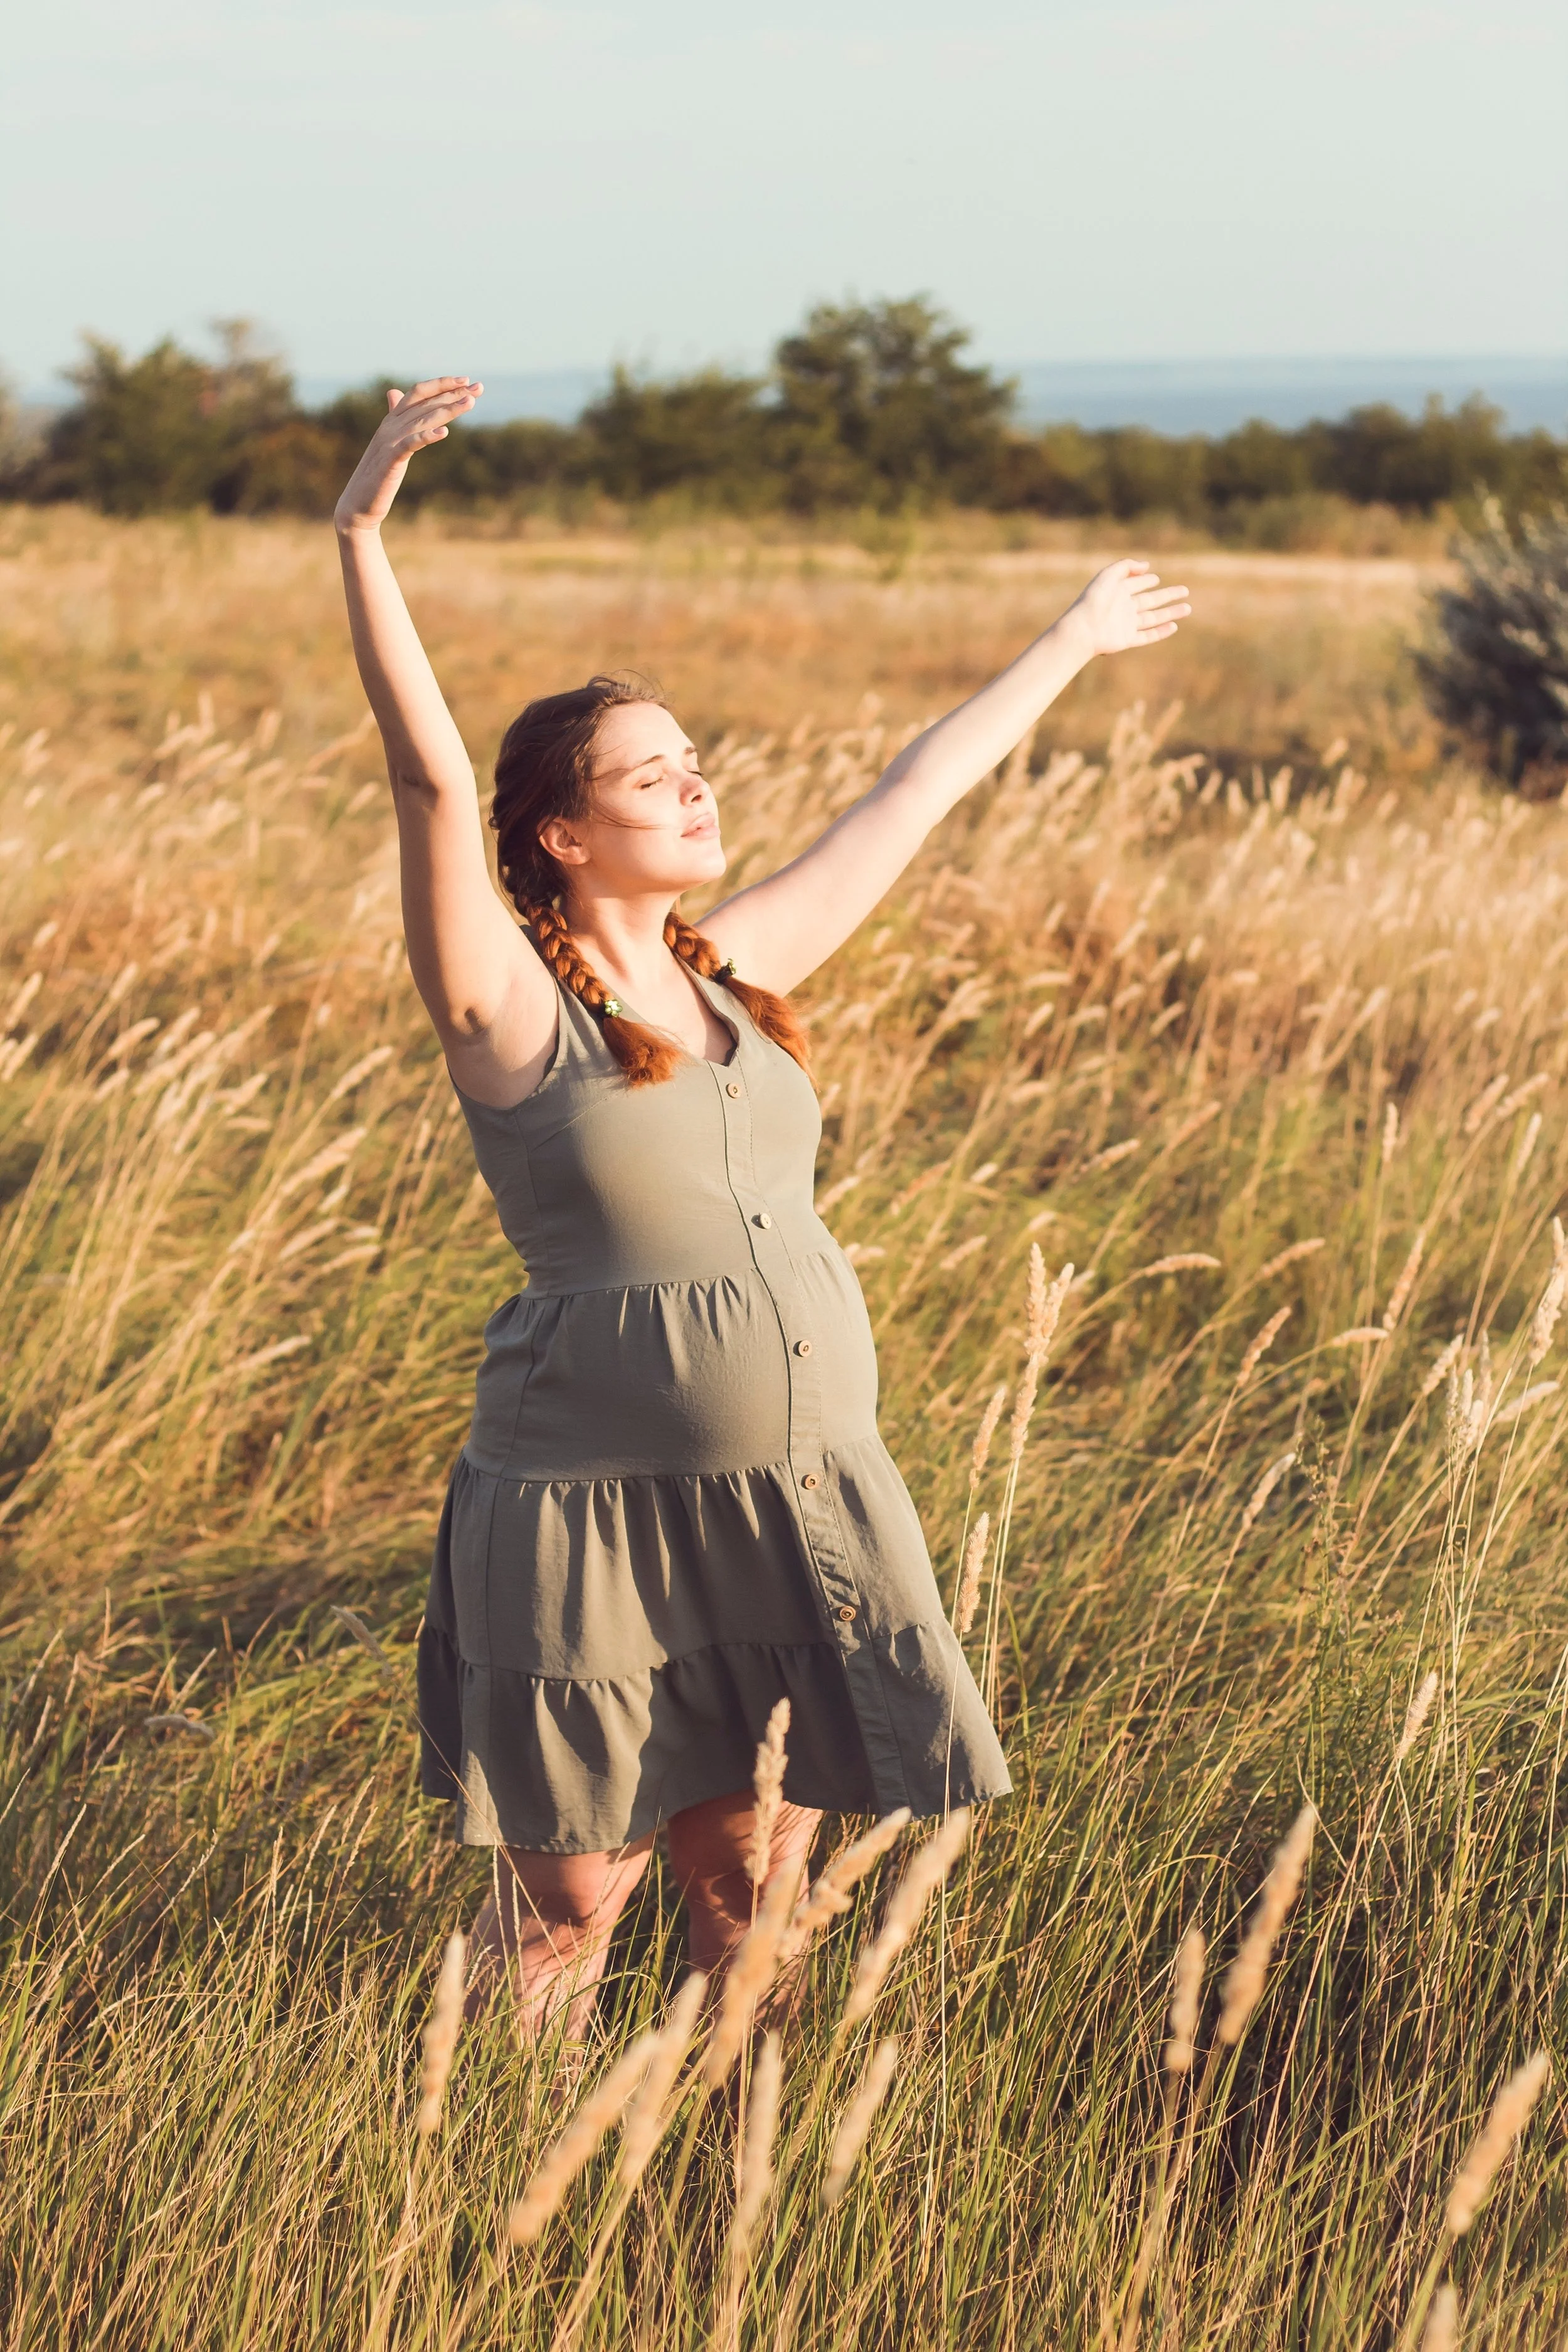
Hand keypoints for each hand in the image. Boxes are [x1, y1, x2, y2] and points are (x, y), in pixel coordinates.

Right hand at [334, 376, 483, 533]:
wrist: (358, 503)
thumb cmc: (377, 474)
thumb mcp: (389, 442)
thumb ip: (395, 417)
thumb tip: (394, 392)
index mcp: (392, 419)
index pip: (419, 393)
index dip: (443, 385)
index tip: (467, 381)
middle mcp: (391, 425)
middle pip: (425, 402)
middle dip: (453, 393)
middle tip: (479, 388)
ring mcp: (389, 441)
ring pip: (422, 419)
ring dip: (447, 409)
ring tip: (469, 403)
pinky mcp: (390, 460)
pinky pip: (410, 444)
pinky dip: (426, 436)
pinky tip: (444, 432)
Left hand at [1066, 559, 1190, 657]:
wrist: (1083, 628)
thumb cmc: (1094, 600)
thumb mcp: (1108, 575)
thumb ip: (1126, 566)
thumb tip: (1147, 566)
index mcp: (1117, 592)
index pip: (1135, 584)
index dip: (1146, 580)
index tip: (1155, 578)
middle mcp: (1123, 608)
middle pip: (1150, 600)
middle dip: (1168, 595)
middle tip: (1185, 590)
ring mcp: (1126, 625)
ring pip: (1153, 618)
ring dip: (1171, 613)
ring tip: (1188, 608)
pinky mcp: (1127, 639)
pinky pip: (1147, 636)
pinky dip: (1161, 631)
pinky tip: (1174, 626)